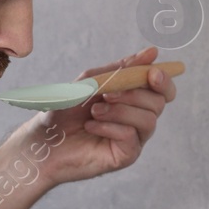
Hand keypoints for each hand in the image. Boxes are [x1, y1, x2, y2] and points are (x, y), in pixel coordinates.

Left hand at [34, 46, 177, 185]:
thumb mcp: (92, 81)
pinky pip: (131, 136)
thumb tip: (152, 53)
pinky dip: (109, 127)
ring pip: (148, 119)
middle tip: (106, 94)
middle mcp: (137, 118)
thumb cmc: (66, 111)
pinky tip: (91, 127)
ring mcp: (133, 138)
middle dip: (134, 94)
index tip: (151, 73)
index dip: (163, 79)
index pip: (163, 89)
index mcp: (133, 99)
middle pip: (158, 103)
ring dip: (119, 110)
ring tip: (94, 112)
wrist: (45, 139)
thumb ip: (121, 69)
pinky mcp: (126, 155)